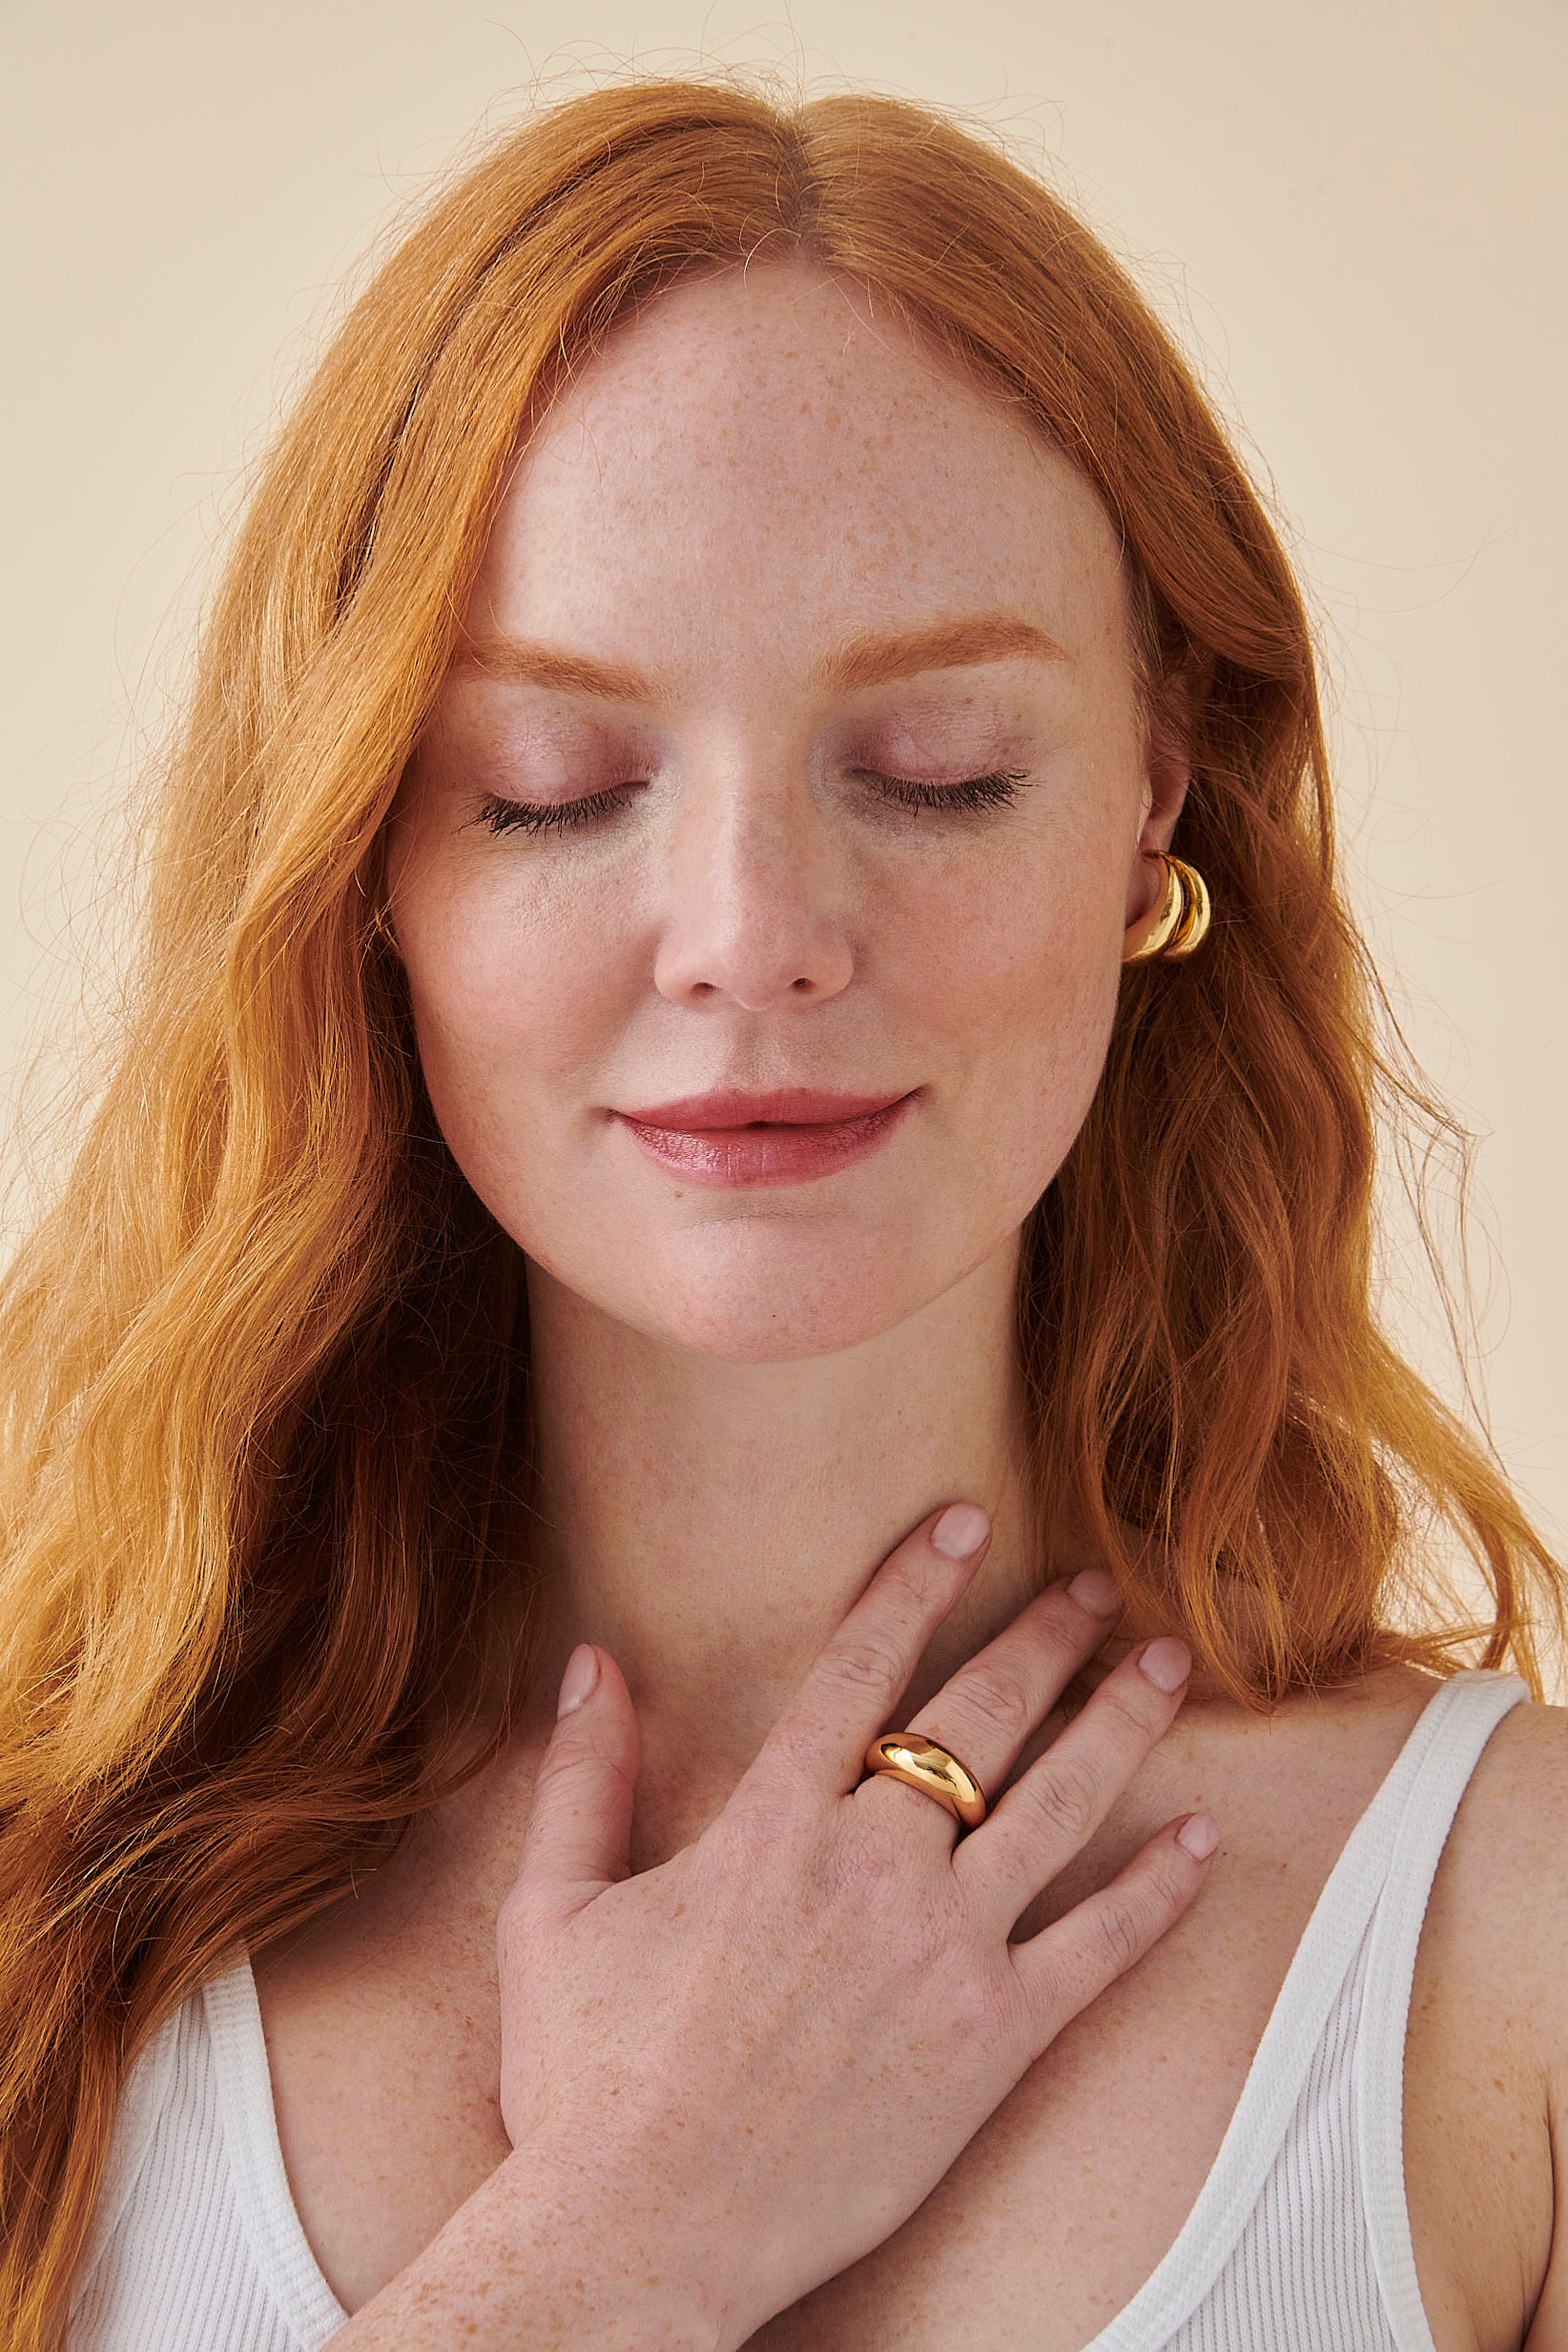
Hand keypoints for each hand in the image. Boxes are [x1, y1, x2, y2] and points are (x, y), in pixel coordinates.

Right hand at [496, 1505, 1215, 2351]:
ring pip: (1057, 1807)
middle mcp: (871, 1867)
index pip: (862, 1664)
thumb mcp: (553, 1912)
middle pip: (981, 1717)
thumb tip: (588, 1662)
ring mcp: (942, 1954)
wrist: (645, 2236)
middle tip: (1098, 1586)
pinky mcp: (990, 2043)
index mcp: (770, 1826)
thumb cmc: (587, 2082)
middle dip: (1047, 1638)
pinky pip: (1096, 1951)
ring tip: (1163, 1665)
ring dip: (1119, 1725)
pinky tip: (1199, 1839)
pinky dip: (1155, 1893)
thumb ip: (583, 1778)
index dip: (920, 1582)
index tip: (969, 1522)